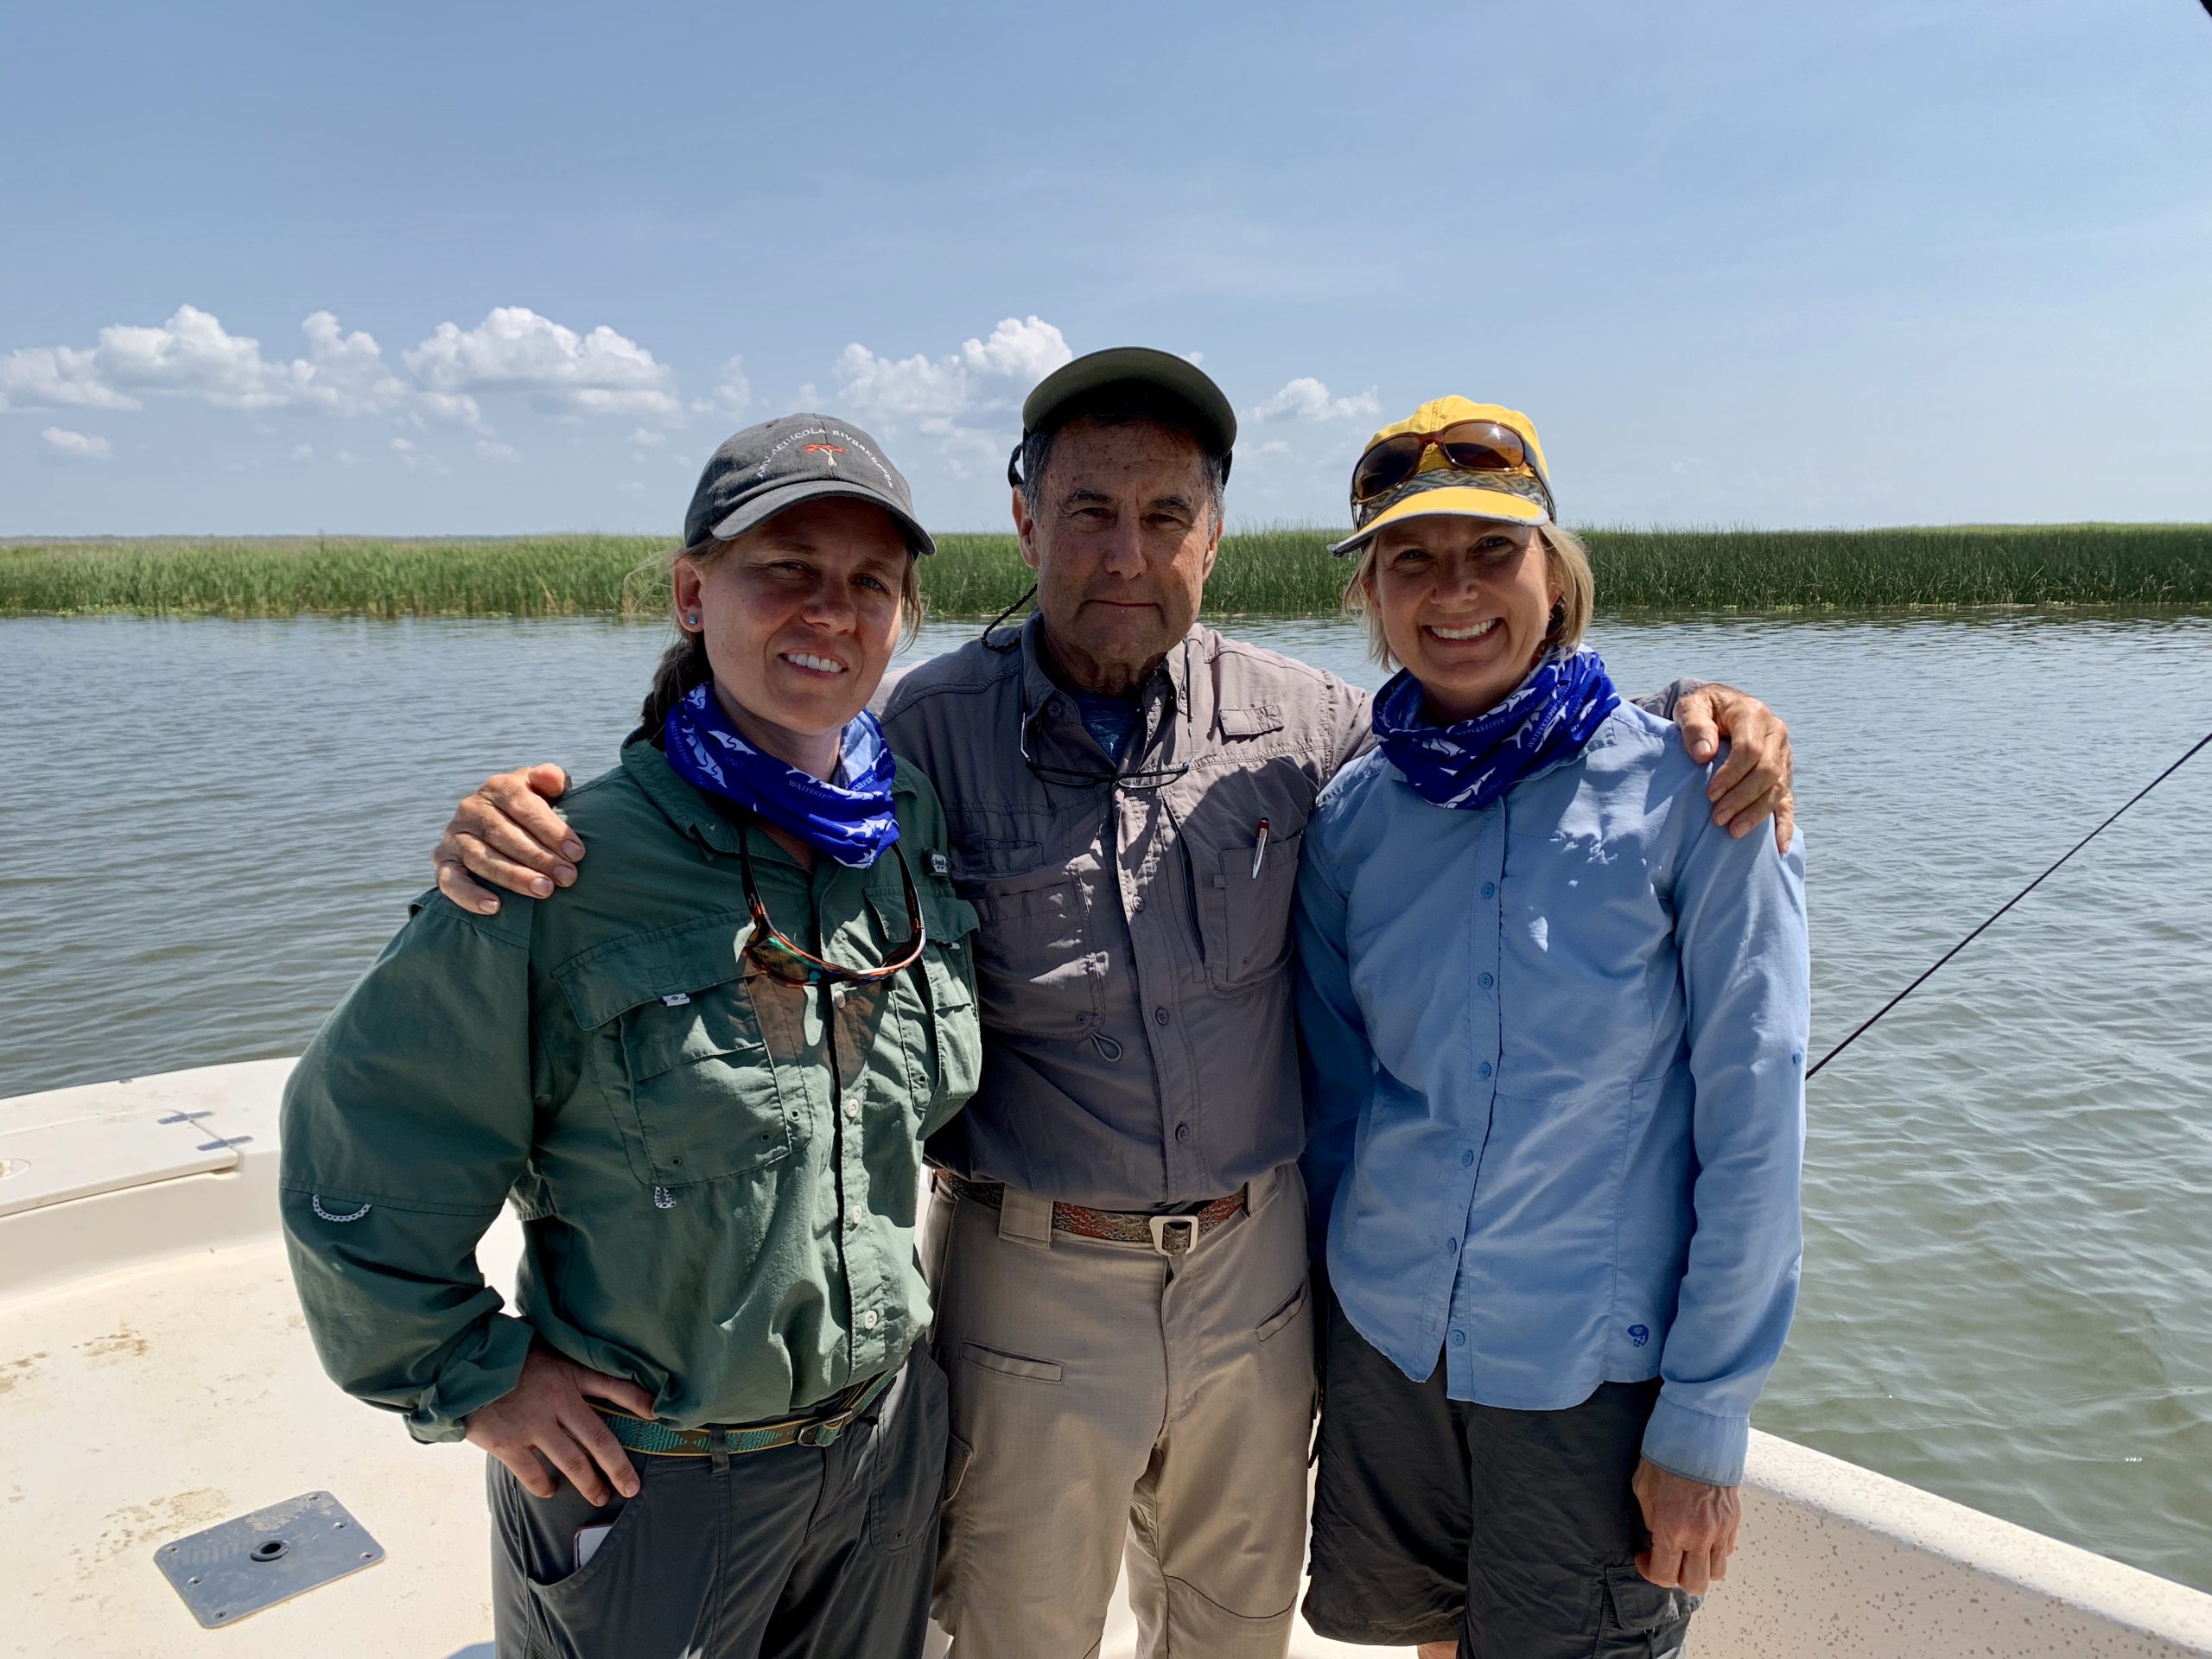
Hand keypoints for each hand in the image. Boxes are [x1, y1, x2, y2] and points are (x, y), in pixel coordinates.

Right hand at [433, 763, 578, 914]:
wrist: (502, 827)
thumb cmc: (533, 811)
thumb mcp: (544, 790)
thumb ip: (551, 778)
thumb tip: (552, 779)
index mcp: (498, 787)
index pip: (524, 806)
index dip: (551, 830)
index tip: (577, 853)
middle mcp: (471, 808)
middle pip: (504, 834)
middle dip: (539, 857)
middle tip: (567, 877)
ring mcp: (454, 835)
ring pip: (481, 858)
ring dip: (514, 876)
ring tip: (544, 891)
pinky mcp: (443, 861)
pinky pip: (451, 880)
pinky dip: (470, 895)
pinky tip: (494, 907)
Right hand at [464, 1345, 656, 1503]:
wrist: (459, 1364)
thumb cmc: (504, 1353)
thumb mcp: (543, 1347)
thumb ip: (565, 1363)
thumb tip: (588, 1370)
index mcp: (567, 1372)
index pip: (612, 1385)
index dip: (637, 1400)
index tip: (657, 1415)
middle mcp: (556, 1400)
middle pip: (599, 1439)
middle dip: (618, 1467)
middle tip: (631, 1487)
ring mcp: (532, 1424)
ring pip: (572, 1462)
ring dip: (589, 1483)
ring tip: (600, 1497)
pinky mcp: (507, 1443)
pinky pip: (534, 1473)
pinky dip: (544, 1486)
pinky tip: (551, 1491)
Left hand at [1632, 1457, 1740, 1596]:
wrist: (1698, 1432)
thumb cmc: (1665, 1456)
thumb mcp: (1644, 1488)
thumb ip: (1652, 1520)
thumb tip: (1659, 1538)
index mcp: (1673, 1528)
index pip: (1664, 1575)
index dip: (1650, 1572)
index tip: (1644, 1557)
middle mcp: (1701, 1535)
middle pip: (1696, 1584)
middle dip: (1678, 1576)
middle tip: (1667, 1556)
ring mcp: (1722, 1529)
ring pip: (1717, 1572)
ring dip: (1701, 1567)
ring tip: (1687, 1548)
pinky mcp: (1734, 1520)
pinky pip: (1728, 1550)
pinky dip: (1715, 1550)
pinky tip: (1702, 1533)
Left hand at [1673, 685, 1794, 850]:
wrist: (1719, 705)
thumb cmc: (1702, 708)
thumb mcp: (1691, 706)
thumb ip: (1694, 725)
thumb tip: (1703, 754)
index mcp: (1753, 714)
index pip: (1750, 749)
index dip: (1731, 775)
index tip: (1710, 794)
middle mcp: (1775, 733)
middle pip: (1768, 772)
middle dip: (1743, 798)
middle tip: (1717, 818)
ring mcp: (1783, 754)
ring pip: (1779, 788)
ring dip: (1757, 813)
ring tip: (1734, 831)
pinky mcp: (1783, 772)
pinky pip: (1788, 799)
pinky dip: (1785, 824)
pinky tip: (1780, 846)